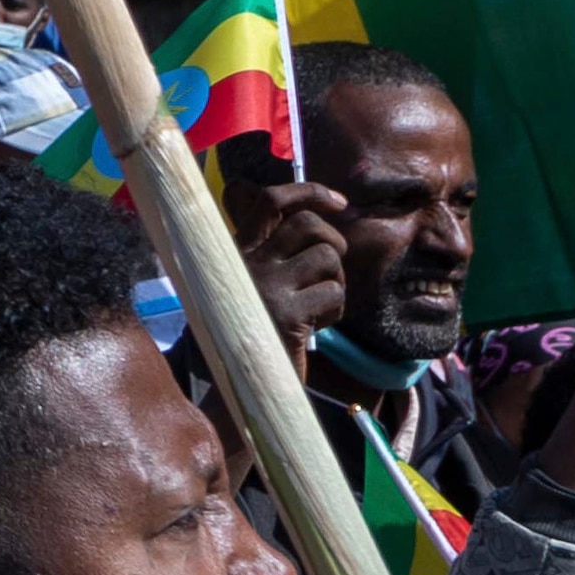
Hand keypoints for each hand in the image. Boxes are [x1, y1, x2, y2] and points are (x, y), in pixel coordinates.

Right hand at [237, 174, 350, 344]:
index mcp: (236, 250)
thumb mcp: (252, 283)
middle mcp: (246, 263)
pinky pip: (333, 292)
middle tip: (333, 267)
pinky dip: (335, 309)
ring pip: (327, 257)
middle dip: (333, 240)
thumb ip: (274, 251)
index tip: (339, 202)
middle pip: (307, 224)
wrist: (238, 382)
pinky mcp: (286, 315)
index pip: (270, 202)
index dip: (309, 193)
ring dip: (336, 280)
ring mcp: (265, 287)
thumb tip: (322, 218)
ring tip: (320, 303)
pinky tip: (317, 325)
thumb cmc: (253, 328)